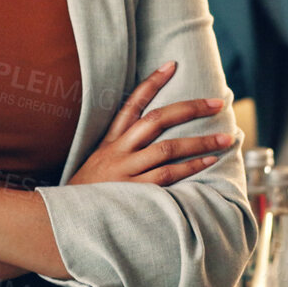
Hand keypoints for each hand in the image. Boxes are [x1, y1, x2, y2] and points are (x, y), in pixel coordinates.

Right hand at [69, 61, 235, 186]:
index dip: (152, 83)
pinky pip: (166, 175)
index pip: (131, 104)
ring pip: (167, 148)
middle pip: (156, 120)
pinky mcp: (131, 192)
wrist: (62, 222)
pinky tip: (208, 161)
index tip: (172, 64)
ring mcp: (124, 171)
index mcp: (110, 142)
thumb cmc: (87, 196)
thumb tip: (151, 141)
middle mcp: (118, 151)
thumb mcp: (98, 166)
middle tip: (216, 103)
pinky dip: (189, 167)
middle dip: (189, 108)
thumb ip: (121, 153)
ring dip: (200, 141)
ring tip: (225, 137)